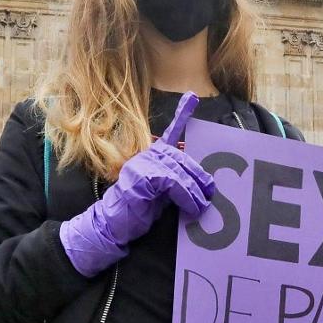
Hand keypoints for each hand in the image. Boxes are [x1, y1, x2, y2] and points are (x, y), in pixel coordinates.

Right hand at [59, 93, 214, 276]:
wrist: (112, 225)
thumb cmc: (138, 210)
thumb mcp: (162, 193)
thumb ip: (176, 181)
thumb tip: (203, 183)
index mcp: (151, 155)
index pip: (169, 132)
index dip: (182, 113)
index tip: (192, 97)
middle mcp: (146, 155)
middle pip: (182, 157)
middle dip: (199, 176)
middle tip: (209, 194)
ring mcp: (142, 164)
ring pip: (179, 171)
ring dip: (194, 191)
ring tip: (201, 205)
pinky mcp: (142, 176)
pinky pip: (172, 182)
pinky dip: (185, 195)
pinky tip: (190, 206)